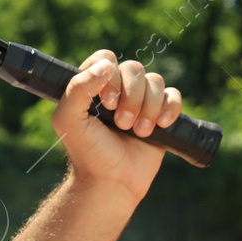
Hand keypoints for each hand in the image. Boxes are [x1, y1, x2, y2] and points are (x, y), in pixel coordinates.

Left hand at [50, 49, 181, 202]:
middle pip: (134, 68)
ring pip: (155, 81)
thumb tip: (106, 65)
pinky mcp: (161, 115)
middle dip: (131, 97)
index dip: (109, 75)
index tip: (106, 103)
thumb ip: (78, 88)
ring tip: (138, 132)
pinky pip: (173, 96)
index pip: (105, 58)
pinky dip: (170, 108)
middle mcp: (118, 89)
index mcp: (93, 85)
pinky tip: (160, 126)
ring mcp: (141, 101)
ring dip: (148, 107)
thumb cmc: (87, 151)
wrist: (111, 182)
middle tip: (121, 124)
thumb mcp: (68, 120)